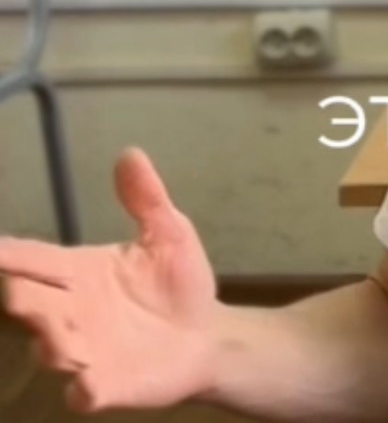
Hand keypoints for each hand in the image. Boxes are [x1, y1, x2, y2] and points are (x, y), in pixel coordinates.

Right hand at [0, 148, 220, 412]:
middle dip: (22, 298)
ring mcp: (86, 350)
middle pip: (31, 303)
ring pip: (51, 347)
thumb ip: (147, 199)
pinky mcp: (108, 384)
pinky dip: (85, 389)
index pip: (32, 259)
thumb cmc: (178, 284)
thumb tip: (131, 152)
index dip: (6, 254)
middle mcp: (71, 310)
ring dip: (53, 343)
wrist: (209, 335)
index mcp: (78, 271)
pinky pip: (86, 391)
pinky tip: (89, 387)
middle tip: (19, 293)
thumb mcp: (170, 235)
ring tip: (61, 339)